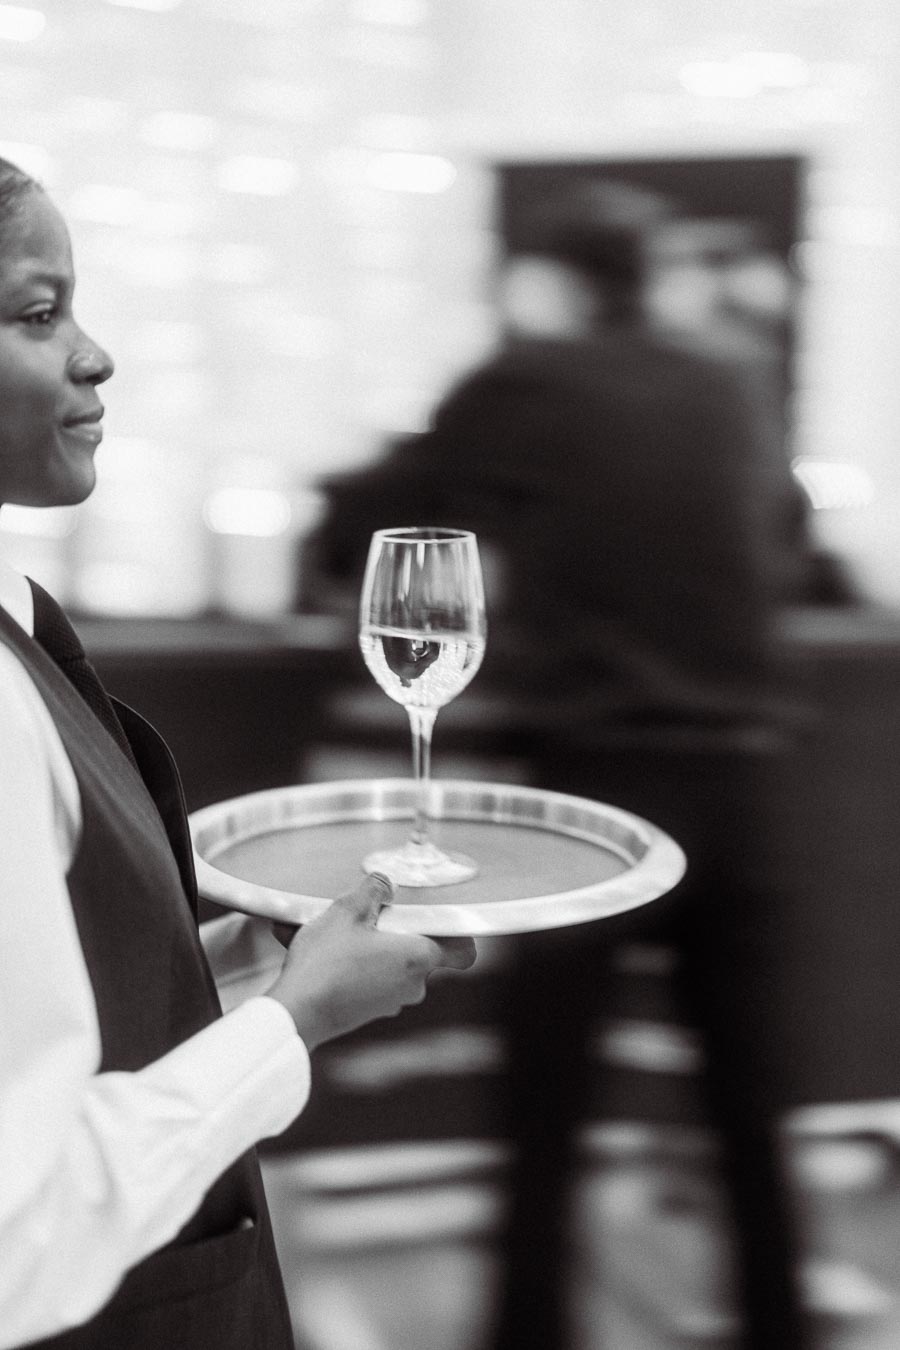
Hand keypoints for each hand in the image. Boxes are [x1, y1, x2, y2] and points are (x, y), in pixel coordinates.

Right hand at [266, 873, 475, 1050]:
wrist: (294, 1014)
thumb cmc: (325, 965)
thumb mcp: (346, 911)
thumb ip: (373, 890)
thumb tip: (385, 884)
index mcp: (417, 959)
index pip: (463, 952)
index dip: (457, 934)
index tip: (435, 919)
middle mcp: (412, 986)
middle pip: (419, 952)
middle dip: (394, 932)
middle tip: (366, 917)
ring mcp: (390, 1002)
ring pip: (388, 964)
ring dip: (366, 946)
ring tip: (329, 930)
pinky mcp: (367, 1011)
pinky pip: (367, 979)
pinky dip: (349, 964)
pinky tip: (315, 949)